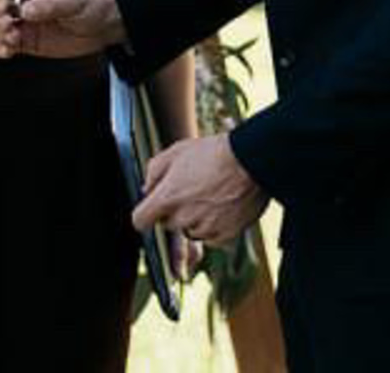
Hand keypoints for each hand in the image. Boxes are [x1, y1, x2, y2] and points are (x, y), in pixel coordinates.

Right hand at [0, 0, 122, 58]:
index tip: (4, 5)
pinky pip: (5, 43)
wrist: (102, 27)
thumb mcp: (74, 0)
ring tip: (14, 38)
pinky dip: (2, 48)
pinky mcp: (26, 40)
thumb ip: (50, 4)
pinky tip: (7, 52)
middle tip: (9, 24)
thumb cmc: (90, 4)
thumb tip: (25, 11)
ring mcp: (22, 19)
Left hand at [131, 133, 266, 247]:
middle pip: (167, 224)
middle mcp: (184, 217)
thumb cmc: (213, 152)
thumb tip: (146, 188)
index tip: (151, 209)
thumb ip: (154, 171)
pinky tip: (222, 206)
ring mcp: (205, 227)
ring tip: (209, 195)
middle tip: (190, 191)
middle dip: (173, 211)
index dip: (144, 214)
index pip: (139, 220)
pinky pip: (211, 237)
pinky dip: (213, 226)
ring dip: (194, 219)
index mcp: (168, 197)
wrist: (250, 160)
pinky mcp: (225, 235)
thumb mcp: (176, 151)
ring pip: (190, 231)